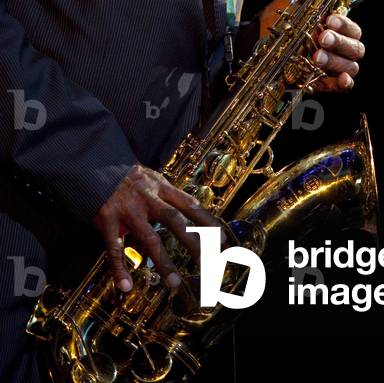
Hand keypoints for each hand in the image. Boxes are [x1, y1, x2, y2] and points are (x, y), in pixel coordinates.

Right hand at [92, 163, 222, 291]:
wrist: (94, 166)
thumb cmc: (128, 177)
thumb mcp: (152, 178)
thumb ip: (168, 195)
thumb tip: (192, 211)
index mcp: (160, 187)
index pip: (189, 204)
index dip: (207, 222)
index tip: (222, 240)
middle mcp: (147, 199)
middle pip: (174, 221)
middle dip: (192, 242)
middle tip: (207, 264)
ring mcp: (128, 211)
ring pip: (149, 239)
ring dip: (163, 263)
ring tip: (175, 283)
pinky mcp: (107, 222)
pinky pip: (114, 250)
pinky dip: (119, 269)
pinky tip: (126, 286)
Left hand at [258, 0, 364, 92]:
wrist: (255, 45)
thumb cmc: (277, 21)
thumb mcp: (292, 1)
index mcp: (333, 25)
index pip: (352, 26)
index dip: (345, 24)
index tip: (330, 19)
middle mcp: (336, 45)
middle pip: (356, 46)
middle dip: (341, 42)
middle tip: (322, 37)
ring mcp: (331, 65)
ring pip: (351, 65)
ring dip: (337, 61)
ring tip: (316, 56)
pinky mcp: (322, 82)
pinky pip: (341, 86)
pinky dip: (343, 84)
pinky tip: (339, 80)